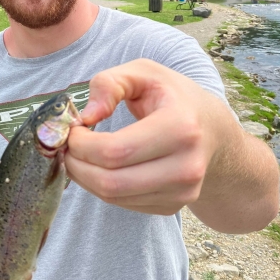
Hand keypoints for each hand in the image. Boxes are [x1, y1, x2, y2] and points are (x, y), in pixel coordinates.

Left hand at [66, 59, 228, 215]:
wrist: (212, 131)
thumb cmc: (172, 97)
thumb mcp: (143, 73)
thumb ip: (109, 84)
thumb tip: (87, 117)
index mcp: (181, 127)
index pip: (115, 151)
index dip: (81, 144)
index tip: (72, 130)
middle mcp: (187, 166)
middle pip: (110, 181)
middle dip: (76, 165)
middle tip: (67, 147)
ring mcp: (182, 192)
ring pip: (113, 197)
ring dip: (84, 178)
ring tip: (80, 155)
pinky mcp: (173, 207)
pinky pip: (122, 204)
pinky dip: (101, 187)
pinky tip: (100, 167)